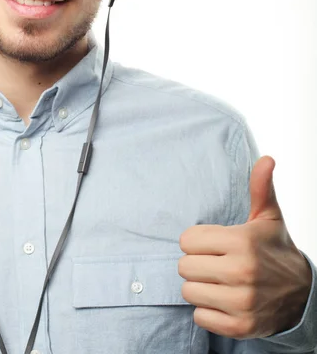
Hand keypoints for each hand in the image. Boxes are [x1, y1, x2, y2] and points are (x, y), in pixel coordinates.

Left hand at [178, 155, 311, 338]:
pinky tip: (224, 301)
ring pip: (189, 292)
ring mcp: (241, 302)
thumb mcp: (268, 216)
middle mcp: (242, 272)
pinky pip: (199, 317)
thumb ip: (260, 187)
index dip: (197, 241)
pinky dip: (207, 311)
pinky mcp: (240, 327)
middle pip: (184, 266)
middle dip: (196, 264)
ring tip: (219, 282)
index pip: (186, 240)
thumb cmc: (274, 248)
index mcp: (242, 241)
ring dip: (200, 288)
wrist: (301, 294)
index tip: (213, 244)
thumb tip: (266, 158)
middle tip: (216, 263)